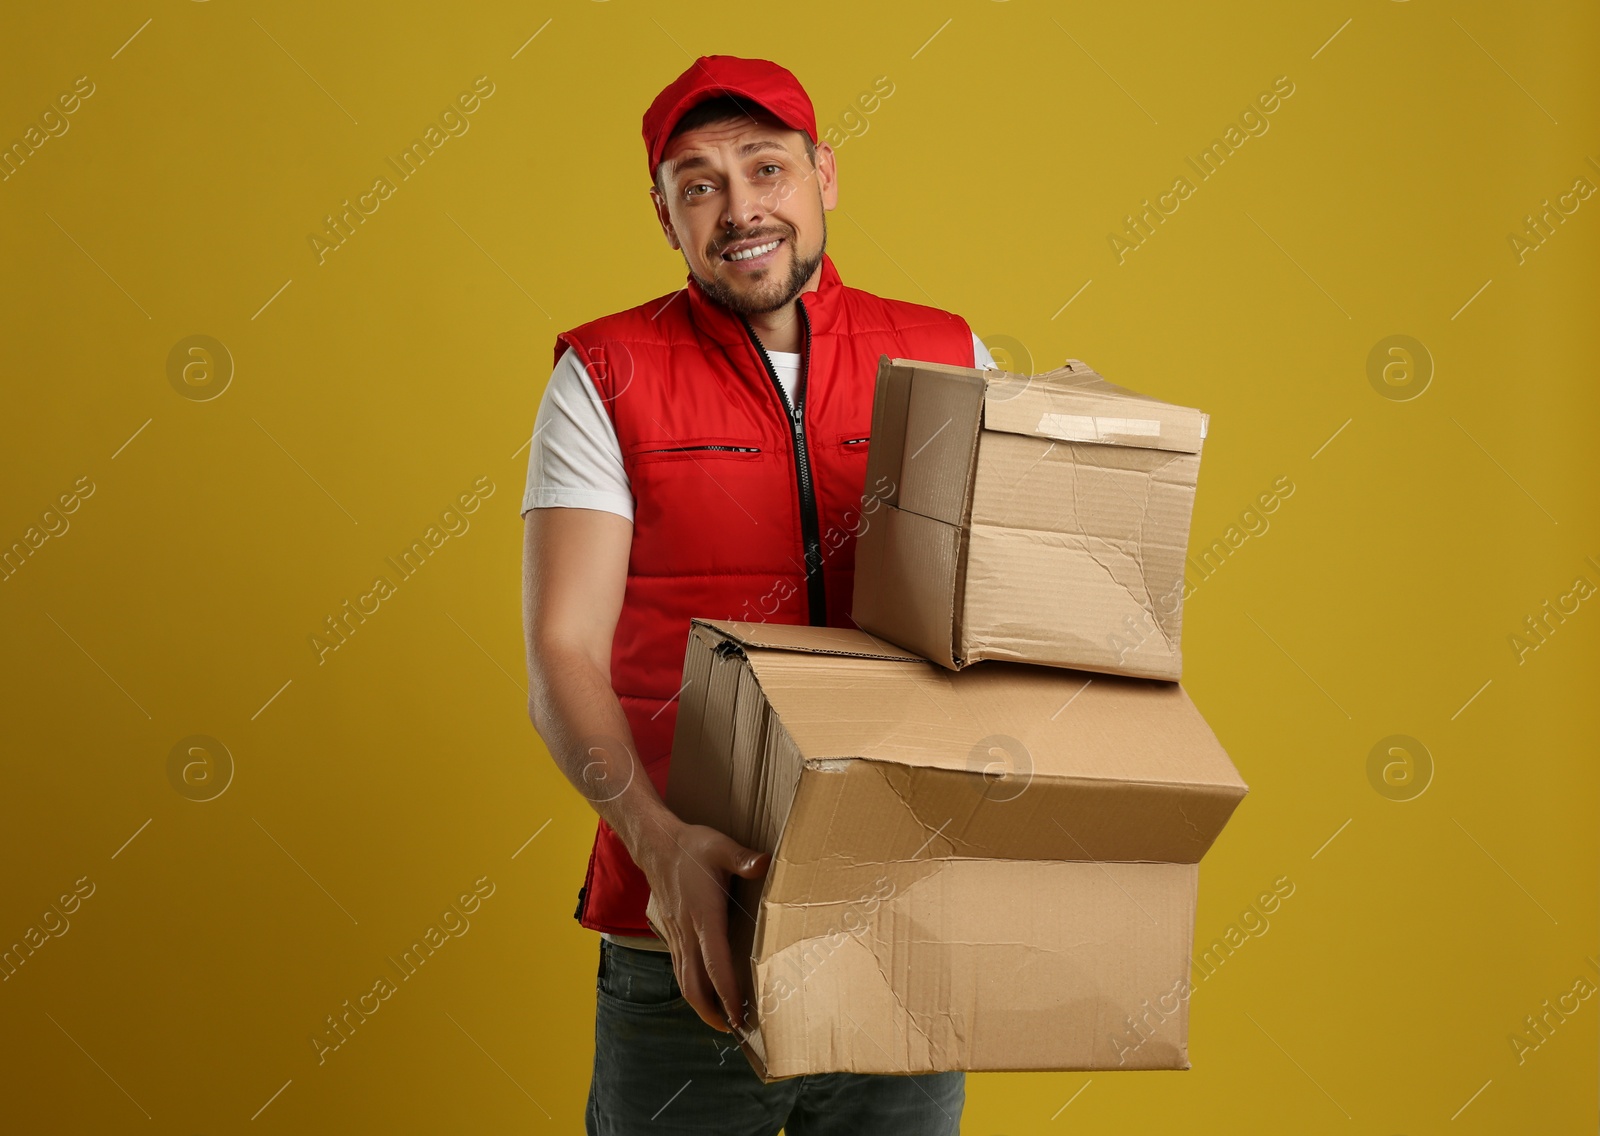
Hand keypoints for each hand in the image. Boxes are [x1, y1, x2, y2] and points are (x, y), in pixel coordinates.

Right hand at [640, 821, 770, 1032]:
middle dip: (711, 1011)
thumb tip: (766, 864)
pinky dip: (693, 986)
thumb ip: (743, 858)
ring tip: (723, 1019)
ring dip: (701, 1003)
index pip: (714, 963)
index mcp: (703, 916)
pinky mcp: (672, 932)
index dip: (725, 993)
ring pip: (685, 980)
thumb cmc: (692, 846)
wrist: (656, 844)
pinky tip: (705, 991)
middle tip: (734, 1028)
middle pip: (694, 984)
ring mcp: (676, 934)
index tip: (738, 1016)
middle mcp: (687, 931)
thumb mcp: (721, 846)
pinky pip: (680, 968)